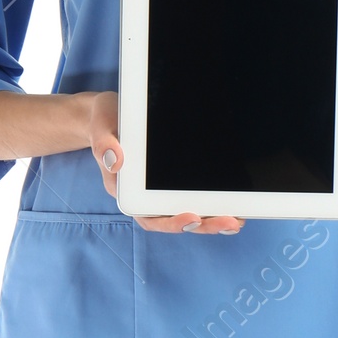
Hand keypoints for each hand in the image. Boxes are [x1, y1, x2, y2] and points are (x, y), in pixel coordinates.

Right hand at [85, 91, 242, 233]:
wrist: (110, 113)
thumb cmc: (105, 122)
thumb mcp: (101, 126)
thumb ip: (104, 144)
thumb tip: (116, 160)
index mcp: (126, 191)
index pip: (149, 217)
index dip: (171, 222)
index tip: (192, 217)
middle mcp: (145, 195)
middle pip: (175, 219)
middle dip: (203, 224)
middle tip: (229, 221)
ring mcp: (160, 189)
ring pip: (188, 210)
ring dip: (212, 217)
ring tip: (237, 218)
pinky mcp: (173, 179)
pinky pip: (194, 194)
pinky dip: (213, 200)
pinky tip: (233, 200)